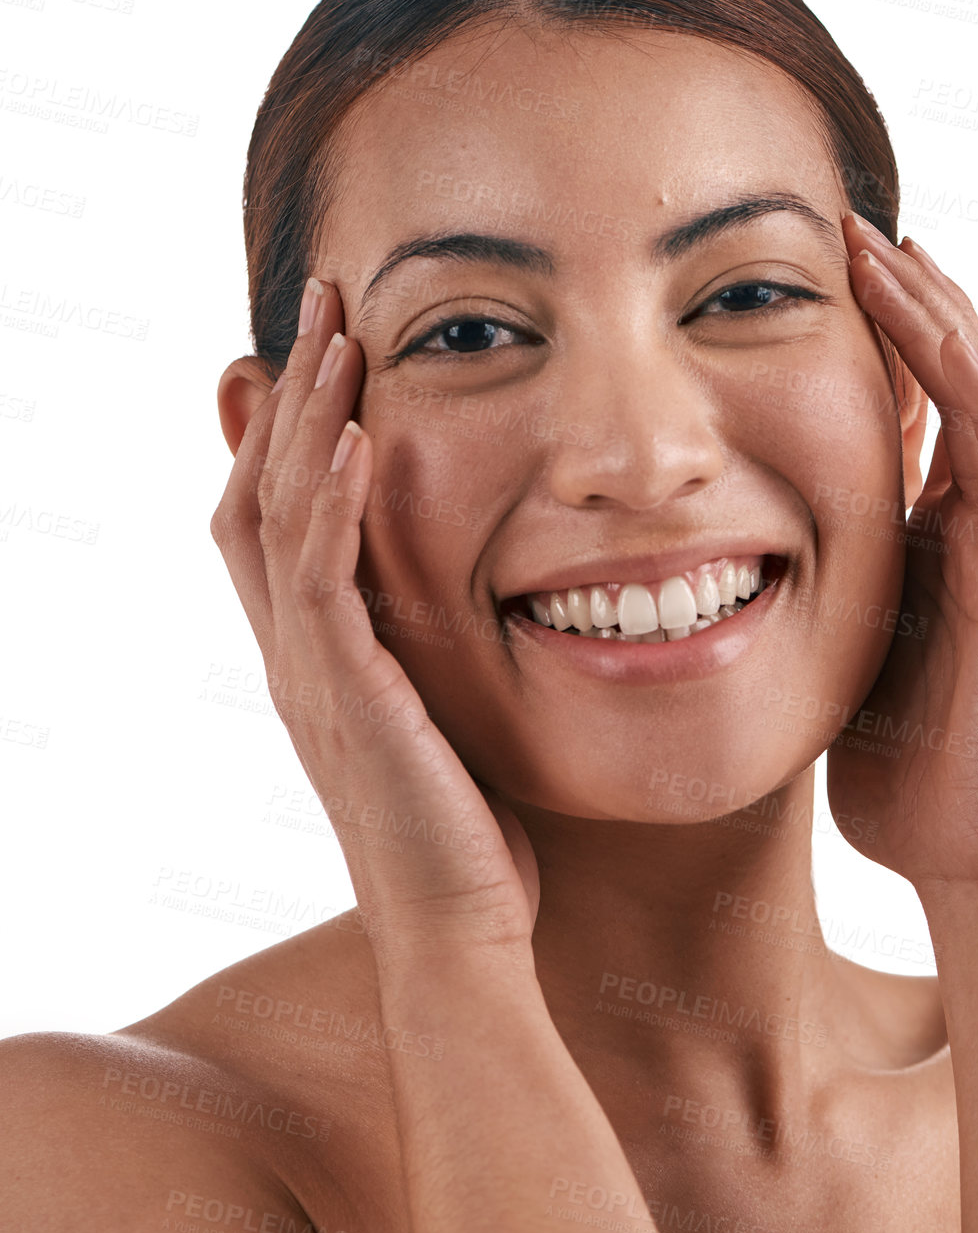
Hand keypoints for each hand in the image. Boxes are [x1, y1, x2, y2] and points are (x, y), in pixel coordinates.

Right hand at [209, 278, 539, 957]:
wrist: (458, 935)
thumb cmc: (465, 839)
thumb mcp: (440, 723)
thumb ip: (426, 656)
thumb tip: (454, 607)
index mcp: (315, 658)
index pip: (270, 517)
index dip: (279, 428)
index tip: (315, 348)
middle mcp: (296, 657)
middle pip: (256, 492)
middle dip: (286, 390)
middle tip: (318, 298)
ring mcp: (313, 676)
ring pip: (280, 517)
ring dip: (305, 416)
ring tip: (334, 328)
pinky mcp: (351, 699)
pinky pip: (326, 582)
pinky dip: (333, 503)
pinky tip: (354, 435)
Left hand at [825, 214, 977, 898]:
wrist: (967, 850)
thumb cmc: (898, 773)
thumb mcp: (829, 662)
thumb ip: (805, 604)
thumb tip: (728, 579)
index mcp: (920, 539)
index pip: (896, 412)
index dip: (855, 343)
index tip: (793, 282)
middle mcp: (965, 520)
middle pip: (940, 380)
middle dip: (895, 299)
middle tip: (840, 224)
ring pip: (975, 386)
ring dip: (926, 307)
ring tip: (875, 234)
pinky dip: (956, 368)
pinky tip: (916, 307)